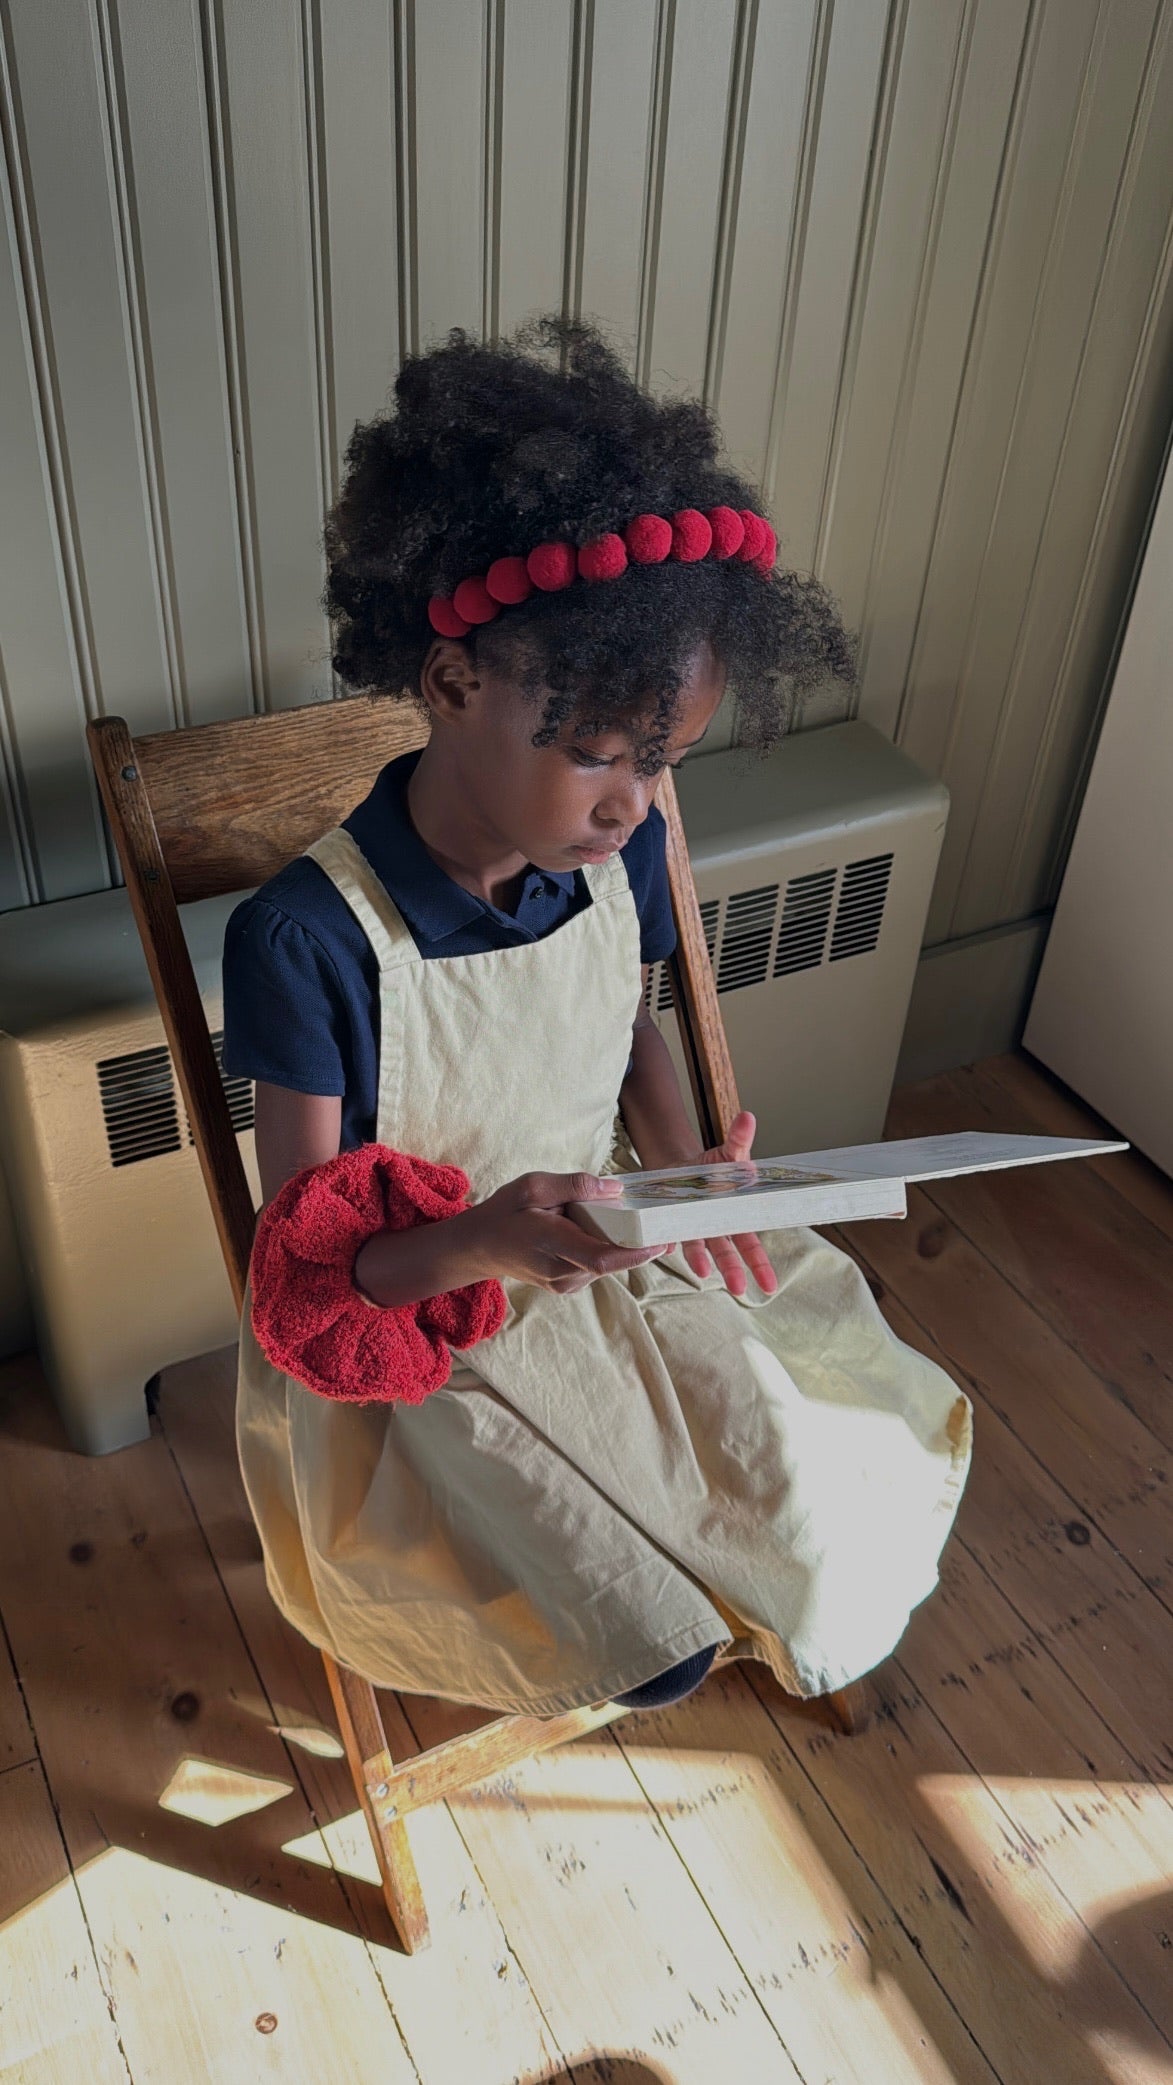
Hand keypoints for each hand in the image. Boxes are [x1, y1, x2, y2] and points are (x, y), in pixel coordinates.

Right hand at [462, 1171, 671, 1295]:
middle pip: (612, 1261)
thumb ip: (575, 1186)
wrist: (479, 1247)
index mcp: (551, 1244)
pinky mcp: (568, 1286)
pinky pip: (598, 1266)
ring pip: (607, 1264)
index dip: (636, 1251)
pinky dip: (609, 1249)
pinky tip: (606, 1232)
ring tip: (631, 1221)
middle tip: (665, 1224)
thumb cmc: (506, 1212)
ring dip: (622, 1245)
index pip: (602, 1257)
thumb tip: (615, 1188)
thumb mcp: (533, 1186)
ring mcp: (565, 1284)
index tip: (662, 1239)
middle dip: (640, 1244)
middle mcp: (561, 1273)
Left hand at [681, 1110, 777, 1298]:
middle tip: (741, 1289)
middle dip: (734, 1270)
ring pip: (699, 1247)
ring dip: (701, 1259)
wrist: (682, 1167)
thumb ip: (738, 1140)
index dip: (760, 1264)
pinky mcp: (669, 1221)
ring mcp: (692, 1226)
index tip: (770, 1286)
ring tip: (703, 1273)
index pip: (751, 1244)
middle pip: (727, 1252)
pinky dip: (668, 1242)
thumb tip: (748, 1117)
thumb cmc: (713, 1167)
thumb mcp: (728, 1153)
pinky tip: (666, 1247)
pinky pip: (669, 1234)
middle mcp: (715, 1226)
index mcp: (735, 1215)